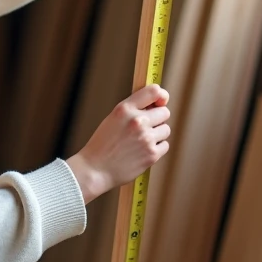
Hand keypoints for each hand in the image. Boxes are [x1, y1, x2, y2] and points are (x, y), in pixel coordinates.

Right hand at [66, 84, 171, 203]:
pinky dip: (156, 148)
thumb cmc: (103, 144)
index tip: (161, 101)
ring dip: (157, 134)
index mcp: (125, 109)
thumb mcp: (113, 118)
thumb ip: (133, 109)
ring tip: (141, 141)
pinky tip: (142, 151)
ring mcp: (146, 138)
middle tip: (146, 127)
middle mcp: (137, 121)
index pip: (154, 91)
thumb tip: (157, 104)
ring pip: (166, 130)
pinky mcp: (152, 154)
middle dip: (158, 119)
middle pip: (165, 112)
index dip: (161, 96)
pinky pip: (164, 145)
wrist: (95, 169)